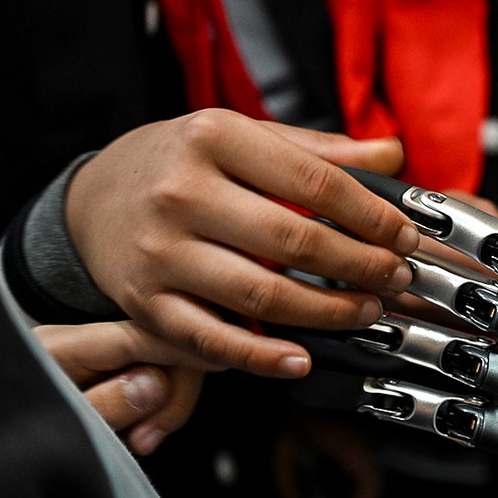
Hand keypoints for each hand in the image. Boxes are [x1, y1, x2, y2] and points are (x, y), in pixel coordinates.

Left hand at [34, 321, 218, 453]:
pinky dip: (158, 407)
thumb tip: (156, 382)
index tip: (219, 358)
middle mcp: (83, 341)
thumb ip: (108, 404)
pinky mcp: (113, 372)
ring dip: (164, 406)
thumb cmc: (26, 438)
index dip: (182, 346)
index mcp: (63, 346)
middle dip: (170, 394)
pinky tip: (140, 431)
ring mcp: (98, 354)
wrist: (11, 462)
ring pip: (165, 364)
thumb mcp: (64, 425)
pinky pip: (154, 377)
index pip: (137, 337)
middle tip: (146, 441)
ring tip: (140, 442)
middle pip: (160, 347)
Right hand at [65, 108, 420, 378]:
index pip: (315, 182)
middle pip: (295, 240)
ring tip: (366, 311)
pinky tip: (301, 359)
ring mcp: (161, 253)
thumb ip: (319, 151)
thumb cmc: (181, 166)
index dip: (372, 215)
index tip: (405, 235)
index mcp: (214, 138)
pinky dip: (261, 357)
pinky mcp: (146, 304)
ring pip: (262, 294)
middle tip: (395, 277)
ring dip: (327, 312)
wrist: (91, 199)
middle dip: (361, 265)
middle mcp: (181, 193)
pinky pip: (212, 340)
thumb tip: (391, 156)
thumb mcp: (245, 138)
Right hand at [292, 111, 497, 497]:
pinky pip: (442, 414)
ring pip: (430, 352)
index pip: (478, 239)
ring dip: (384, 339)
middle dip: (389, 280)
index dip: (431, 222)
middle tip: (334, 264)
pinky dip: (404, 405)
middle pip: (441, 295)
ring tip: (334, 326)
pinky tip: (367, 394)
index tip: (380, 200)